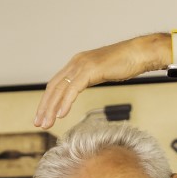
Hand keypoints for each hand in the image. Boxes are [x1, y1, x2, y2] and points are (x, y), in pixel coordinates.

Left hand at [33, 34, 166, 128]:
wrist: (138, 54)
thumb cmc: (125, 63)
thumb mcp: (101, 72)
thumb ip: (89, 78)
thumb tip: (82, 87)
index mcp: (76, 64)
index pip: (56, 85)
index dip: (47, 101)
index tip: (43, 116)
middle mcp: (75, 63)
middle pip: (53, 87)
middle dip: (44, 107)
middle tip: (38, 123)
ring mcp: (81, 65)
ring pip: (60, 90)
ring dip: (51, 108)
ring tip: (46, 123)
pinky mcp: (90, 70)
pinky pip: (73, 89)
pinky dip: (65, 103)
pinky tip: (61, 115)